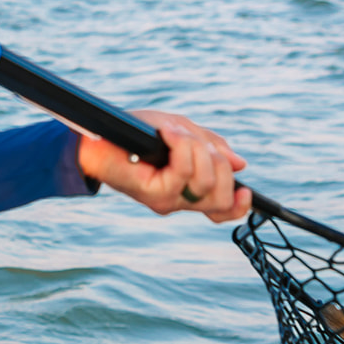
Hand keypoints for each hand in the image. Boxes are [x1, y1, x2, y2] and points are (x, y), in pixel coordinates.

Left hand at [75, 110, 251, 223]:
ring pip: (204, 183)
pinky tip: (169, 135)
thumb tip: (240, 164)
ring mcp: (166, 199)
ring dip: (197, 150)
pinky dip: (182, 147)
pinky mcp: (153, 194)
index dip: (240, 206)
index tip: (246, 191)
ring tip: (175, 135)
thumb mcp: (182, 132)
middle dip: (220, 165)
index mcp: (188, 189)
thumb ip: (210, 147)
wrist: (97, 137)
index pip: (222, 211)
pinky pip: (182, 173)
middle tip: (197, 143)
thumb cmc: (136, 133)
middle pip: (221, 197)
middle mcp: (179, 200)